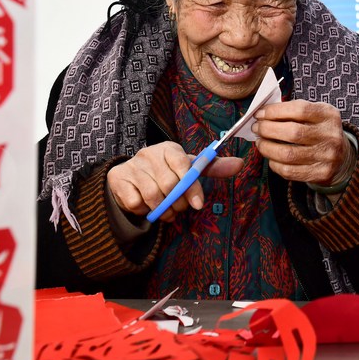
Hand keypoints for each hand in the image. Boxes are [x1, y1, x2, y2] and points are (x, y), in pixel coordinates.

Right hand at [107, 141, 242, 222]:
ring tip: (166, 211)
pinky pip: (136, 203)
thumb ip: (212, 168)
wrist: (131, 179)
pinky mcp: (118, 179)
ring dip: (162, 211)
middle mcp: (149, 153)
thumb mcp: (188, 169)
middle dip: (177, 203)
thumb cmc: (166, 173)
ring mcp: (132, 165)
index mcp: (169, 148)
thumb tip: (240, 163)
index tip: (198, 204)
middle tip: (179, 209)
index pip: (183, 165)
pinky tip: (146, 206)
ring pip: (153, 196)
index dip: (192, 186)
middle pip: (169, 184)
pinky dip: (144, 210)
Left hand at [252, 100, 349, 184]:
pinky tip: (271, 158)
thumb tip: (262, 114)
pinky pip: (289, 171)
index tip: (260, 114)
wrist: (342, 157)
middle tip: (257, 128)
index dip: (275, 111)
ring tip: (260, 142)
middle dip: (267, 129)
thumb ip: (292, 111)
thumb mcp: (315, 114)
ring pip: (288, 154)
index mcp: (328, 115)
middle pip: (292, 132)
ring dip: (267, 148)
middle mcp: (331, 135)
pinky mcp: (321, 174)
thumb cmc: (319, 130)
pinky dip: (274, 164)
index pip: (299, 109)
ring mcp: (328, 156)